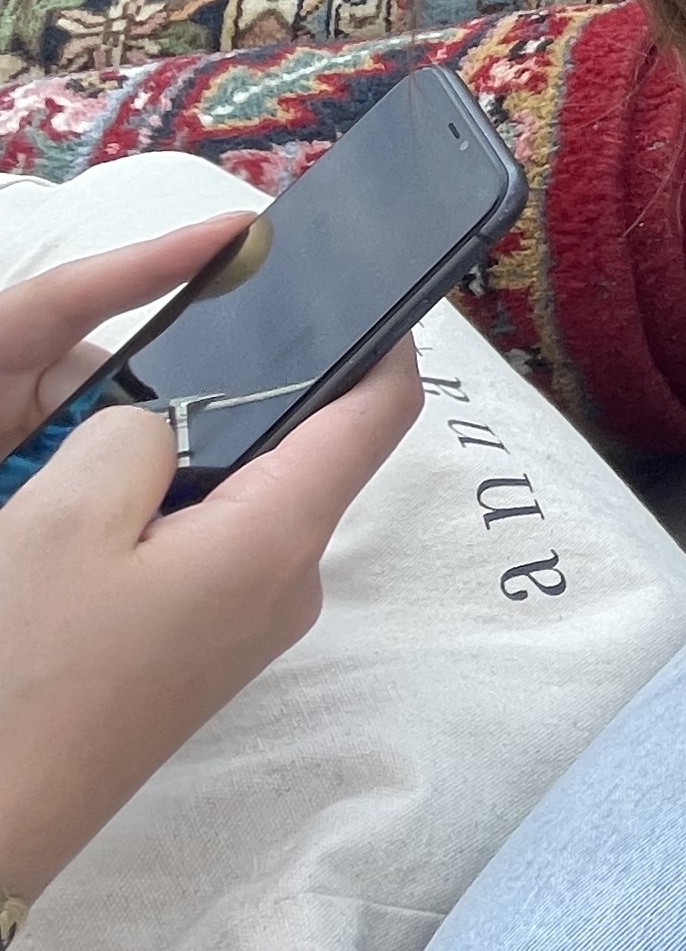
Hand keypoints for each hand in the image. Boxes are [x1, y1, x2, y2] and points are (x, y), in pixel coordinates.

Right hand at [0, 222, 423, 906]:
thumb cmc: (31, 671)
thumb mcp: (67, 512)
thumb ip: (134, 430)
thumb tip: (162, 425)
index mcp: (282, 535)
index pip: (382, 410)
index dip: (385, 335)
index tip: (360, 279)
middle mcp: (290, 582)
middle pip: (302, 447)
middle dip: (243, 390)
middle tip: (167, 344)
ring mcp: (248, 625)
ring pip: (240, 498)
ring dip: (181, 456)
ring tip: (92, 435)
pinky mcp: (201, 654)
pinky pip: (202, 549)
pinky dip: (156, 513)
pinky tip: (82, 517)